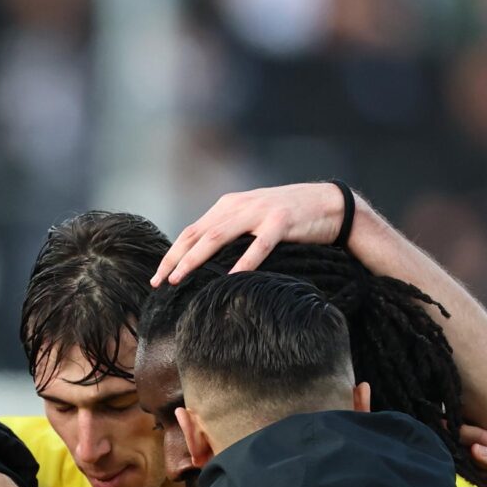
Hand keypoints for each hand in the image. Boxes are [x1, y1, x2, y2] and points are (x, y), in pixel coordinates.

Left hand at [153, 183, 353, 286]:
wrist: (329, 203)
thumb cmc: (288, 217)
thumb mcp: (250, 218)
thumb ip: (227, 230)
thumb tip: (199, 256)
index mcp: (227, 206)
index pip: (190, 232)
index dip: (171, 254)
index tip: (157, 277)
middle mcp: (238, 206)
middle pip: (196, 235)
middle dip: (174, 260)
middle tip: (158, 283)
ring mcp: (259, 212)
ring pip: (217, 237)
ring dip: (195, 260)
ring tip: (180, 279)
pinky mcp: (281, 221)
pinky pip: (259, 245)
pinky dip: (244, 262)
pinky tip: (231, 277)